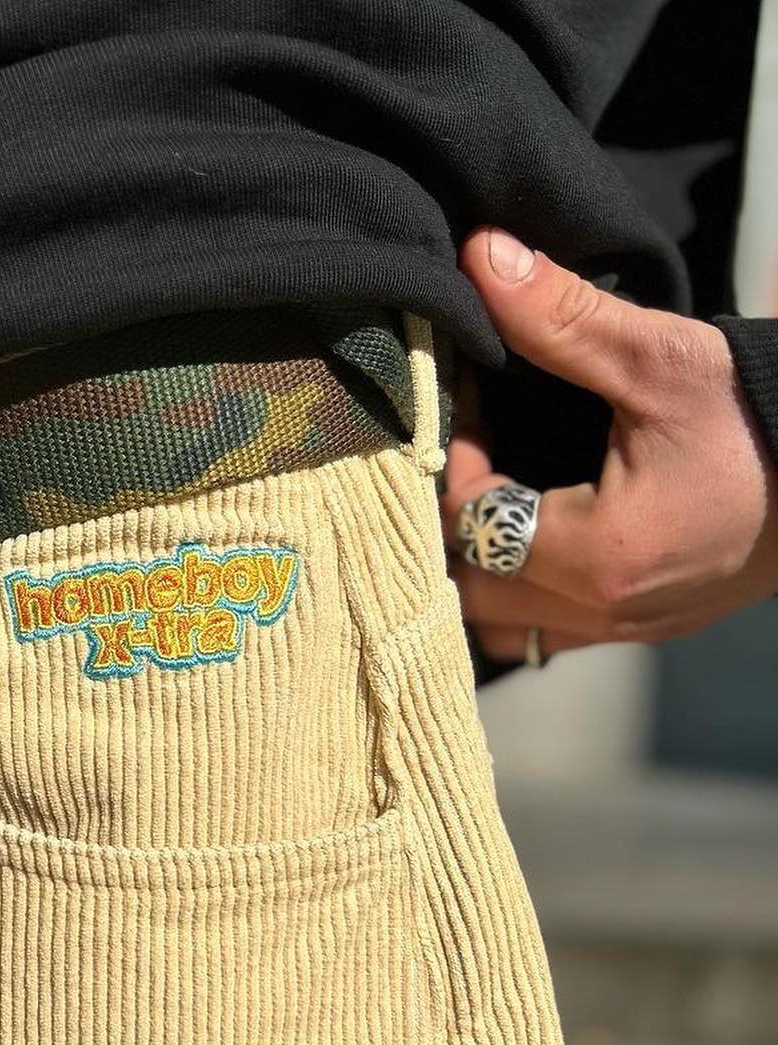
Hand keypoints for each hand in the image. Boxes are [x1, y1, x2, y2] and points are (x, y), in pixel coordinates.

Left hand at [443, 227, 777, 664]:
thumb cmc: (762, 418)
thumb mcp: (660, 359)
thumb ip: (562, 317)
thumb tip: (482, 256)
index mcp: (596, 555)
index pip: (468, 523)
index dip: (457, 461)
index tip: (475, 409)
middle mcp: (604, 611)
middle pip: (471, 596)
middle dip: (457, 527)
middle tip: (476, 458)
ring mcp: (629, 628)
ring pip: (510, 627)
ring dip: (488, 572)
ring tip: (500, 500)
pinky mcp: (655, 626)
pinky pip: (559, 629)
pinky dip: (534, 591)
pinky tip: (545, 532)